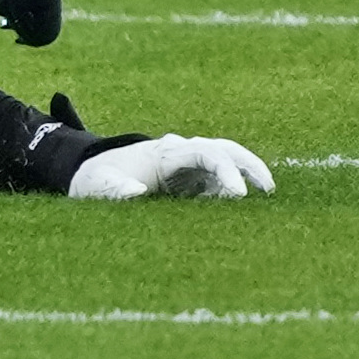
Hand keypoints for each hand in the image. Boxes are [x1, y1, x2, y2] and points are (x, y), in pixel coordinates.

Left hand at [68, 135, 274, 199]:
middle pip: (223, 149)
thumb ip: (116, 190)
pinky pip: (216, 180)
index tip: (238, 195)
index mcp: (165, 153)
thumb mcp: (99, 186)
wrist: (91, 174)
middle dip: (247, 164)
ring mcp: (186, 165)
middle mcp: (181, 153)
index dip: (225, 170)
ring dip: (246, 172)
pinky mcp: (188, 180)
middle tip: (268, 188)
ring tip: (267, 193)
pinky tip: (244, 208)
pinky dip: (233, 188)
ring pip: (224, 160)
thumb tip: (135, 193)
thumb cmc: (96, 179)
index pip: (205, 153)